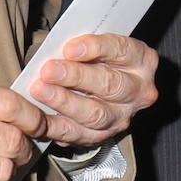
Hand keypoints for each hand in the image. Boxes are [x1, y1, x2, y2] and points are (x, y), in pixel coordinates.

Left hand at [31, 33, 158, 147]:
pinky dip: (56, 126)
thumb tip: (54, 49)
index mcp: (141, 59)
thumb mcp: (96, 44)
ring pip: (95, 113)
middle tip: (48, 70)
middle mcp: (138, 90)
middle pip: (110, 84)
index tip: (69, 48)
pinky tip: (40, 115)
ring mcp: (123, 116)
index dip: (95, 48)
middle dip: (76, 77)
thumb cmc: (96, 57)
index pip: (121, 50)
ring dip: (64, 101)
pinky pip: (79, 135)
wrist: (104, 83)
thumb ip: (81, 45)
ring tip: (39, 90)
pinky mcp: (105, 135)